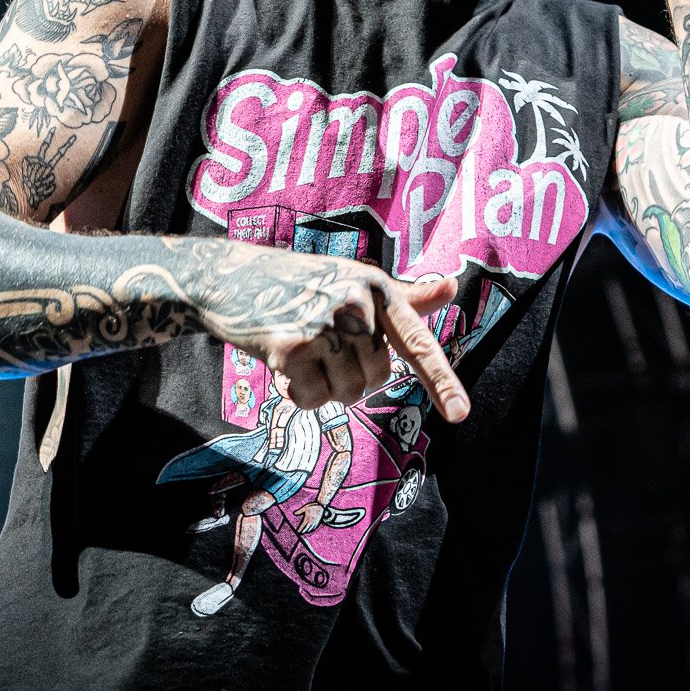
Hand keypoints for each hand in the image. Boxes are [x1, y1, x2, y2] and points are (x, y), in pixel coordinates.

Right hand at [186, 250, 466, 420]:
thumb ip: (403, 296)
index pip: (417, 342)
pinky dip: (298, 394)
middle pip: (375, 379)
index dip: (441, 381)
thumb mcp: (353, 280)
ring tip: (301, 352)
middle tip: (321, 349)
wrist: (228, 276)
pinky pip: (312, 400)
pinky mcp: (290, 347)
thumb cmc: (297, 282)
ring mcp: (322, 325)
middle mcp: (354, 304)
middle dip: (350, 377)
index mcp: (376, 288)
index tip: (461, 414)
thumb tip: (451, 287)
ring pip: (346, 393)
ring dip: (323, 387)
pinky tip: (281, 364)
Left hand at [298, 501, 326, 533]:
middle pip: (306, 529)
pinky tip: (310, 530)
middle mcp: (311, 522)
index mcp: (307, 518)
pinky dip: (311, 530)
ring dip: (307, 531)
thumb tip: (294, 513)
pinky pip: (314, 528)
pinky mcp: (318, 522)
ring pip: (310, 529)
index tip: (297, 532)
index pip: (303, 526)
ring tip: (304, 532)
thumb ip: (299, 511)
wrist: (321, 506)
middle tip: (300, 534)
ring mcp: (315, 522)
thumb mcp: (305, 508)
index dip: (300, 529)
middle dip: (303, 531)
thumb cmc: (312, 506)